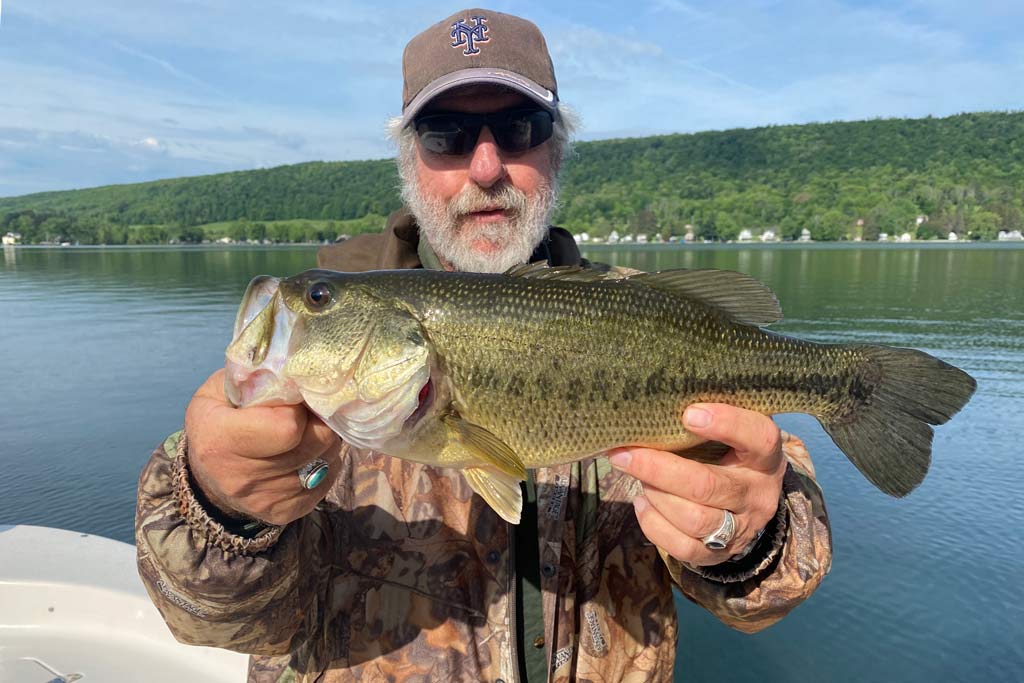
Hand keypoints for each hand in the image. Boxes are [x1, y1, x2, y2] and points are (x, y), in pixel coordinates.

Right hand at [184, 369, 342, 525]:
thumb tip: (296, 366)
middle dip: (320, 420)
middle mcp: (241, 477)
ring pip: (327, 461)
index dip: (300, 407)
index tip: (295, 397)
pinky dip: (325, 463)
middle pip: (315, 443)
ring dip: (326, 440)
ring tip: (309, 428)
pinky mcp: (285, 513)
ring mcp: (265, 500)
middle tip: (310, 409)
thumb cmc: (219, 419)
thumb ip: (255, 376)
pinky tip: (308, 451)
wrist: (209, 475)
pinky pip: (327, 481)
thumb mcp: (222, 389)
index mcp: (221, 440)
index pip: (288, 427)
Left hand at [608, 403, 785, 566]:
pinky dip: (654, 525)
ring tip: (636, 476)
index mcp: (765, 457)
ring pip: (695, 519)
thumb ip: (704, 420)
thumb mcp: (729, 434)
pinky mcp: (720, 555)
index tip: (688, 413)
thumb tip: (650, 410)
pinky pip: (684, 548)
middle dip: (659, 469)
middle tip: (625, 453)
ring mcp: (742, 528)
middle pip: (708, 486)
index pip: (759, 438)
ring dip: (656, 496)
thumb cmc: (727, 454)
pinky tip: (642, 503)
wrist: (747, 504)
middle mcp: (757, 494)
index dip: (727, 424)